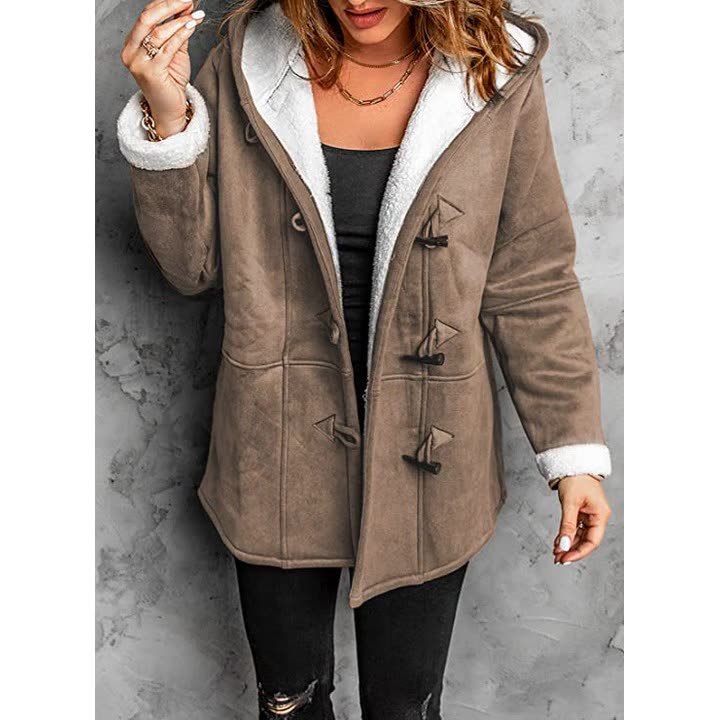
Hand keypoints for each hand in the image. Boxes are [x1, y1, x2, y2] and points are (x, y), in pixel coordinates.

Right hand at [120, 0, 204, 136]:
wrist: (170, 110)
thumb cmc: (171, 82)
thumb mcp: (175, 51)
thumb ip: (178, 30)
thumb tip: (186, 7)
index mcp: (132, 44)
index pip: (146, 15)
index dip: (164, 4)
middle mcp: (130, 52)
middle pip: (147, 19)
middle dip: (169, 6)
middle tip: (187, 0)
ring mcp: (138, 63)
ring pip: (158, 33)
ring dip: (179, 21)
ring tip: (195, 15)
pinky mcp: (150, 73)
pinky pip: (167, 48)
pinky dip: (181, 35)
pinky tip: (192, 26)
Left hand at [553, 474, 611, 564]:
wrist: (572, 463)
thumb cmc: (575, 479)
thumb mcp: (570, 503)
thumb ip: (567, 526)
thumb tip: (563, 545)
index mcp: (600, 515)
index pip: (592, 541)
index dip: (579, 552)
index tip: (565, 559)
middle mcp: (597, 517)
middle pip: (586, 541)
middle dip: (572, 550)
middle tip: (558, 559)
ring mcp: (590, 515)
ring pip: (580, 536)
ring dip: (568, 544)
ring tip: (555, 553)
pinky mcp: (582, 512)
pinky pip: (576, 529)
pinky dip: (566, 535)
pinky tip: (557, 542)